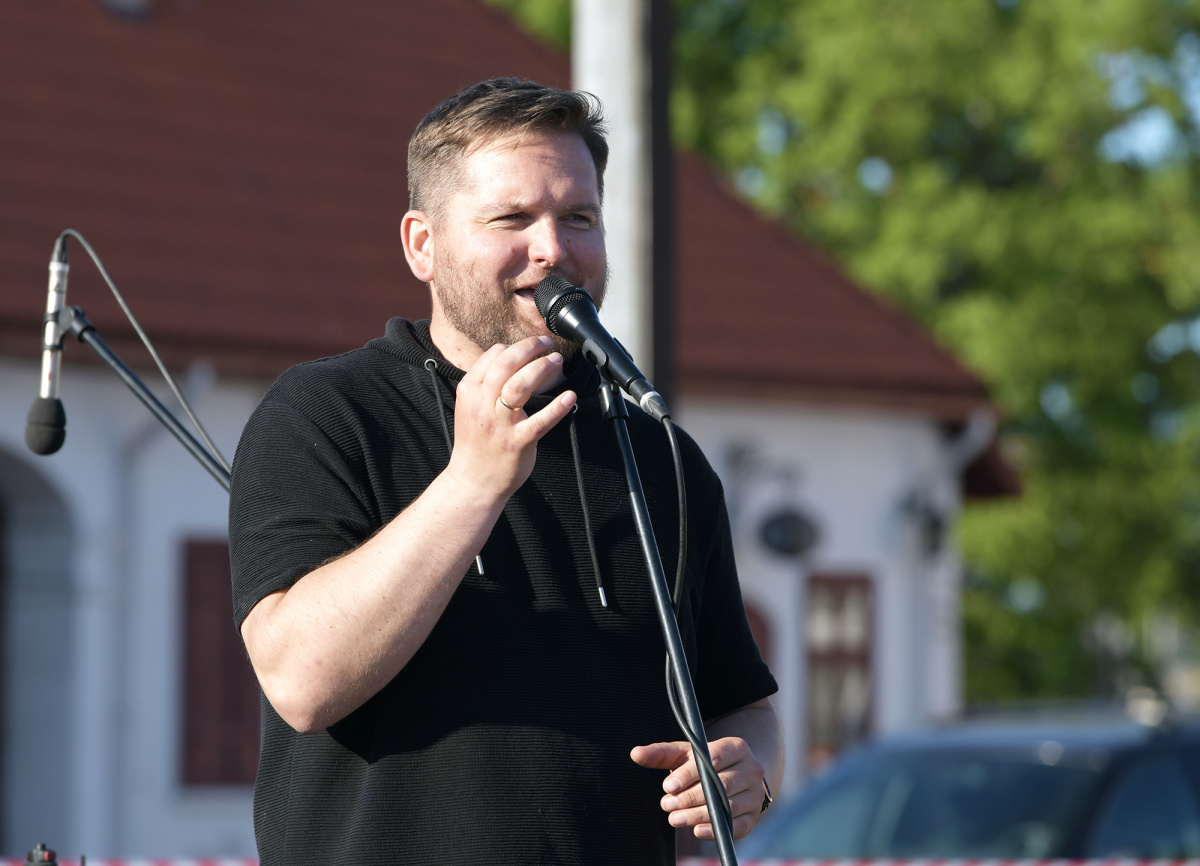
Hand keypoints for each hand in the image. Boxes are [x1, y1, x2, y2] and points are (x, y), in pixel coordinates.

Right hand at [445, 336, 575, 499]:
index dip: (515, 346)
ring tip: (556, 360)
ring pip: (520, 386)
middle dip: (530, 348)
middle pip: (506, 364)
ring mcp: (500, 424)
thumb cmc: (476, 443)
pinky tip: (570, 397)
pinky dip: (557, 407)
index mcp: (469, 392)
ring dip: (542, 368)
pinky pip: (540, 421)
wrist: (473, 481)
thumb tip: (509, 358)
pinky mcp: (517, 442)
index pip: (492, 357)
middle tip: (547, 343)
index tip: (531, 345)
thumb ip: (485, 384)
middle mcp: (482, 405)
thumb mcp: (470, 407)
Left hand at [630, 737, 766, 839]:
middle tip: (666, 805)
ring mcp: (755, 794)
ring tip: (675, 818)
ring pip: (728, 807)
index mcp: (736, 747)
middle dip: (690, 797)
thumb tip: (635, 754)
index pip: (713, 760)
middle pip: (721, 785)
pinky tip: (697, 831)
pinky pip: (737, 826)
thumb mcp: (687, 753)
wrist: (740, 774)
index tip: (667, 786)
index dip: (689, 775)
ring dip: (698, 815)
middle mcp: (751, 770)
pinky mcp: (754, 816)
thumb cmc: (708, 763)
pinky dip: (716, 829)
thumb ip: (661, 754)